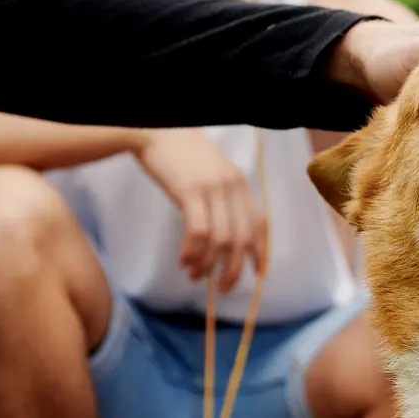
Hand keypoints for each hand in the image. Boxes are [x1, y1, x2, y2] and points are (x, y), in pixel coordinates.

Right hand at [132, 128, 264, 292]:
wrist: (158, 131)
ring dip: (207, 264)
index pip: (259, 224)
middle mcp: (232, 187)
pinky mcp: (190, 191)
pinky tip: (183, 260)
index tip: (257, 273)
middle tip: (223, 288)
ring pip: (220, 239)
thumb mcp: (212, 175)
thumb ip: (222, 199)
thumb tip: (224, 238)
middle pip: (241, 238)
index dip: (259, 251)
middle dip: (233, 268)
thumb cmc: (182, 156)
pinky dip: (192, 251)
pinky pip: (198, 231)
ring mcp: (213, 188)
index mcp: (240, 184)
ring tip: (195, 276)